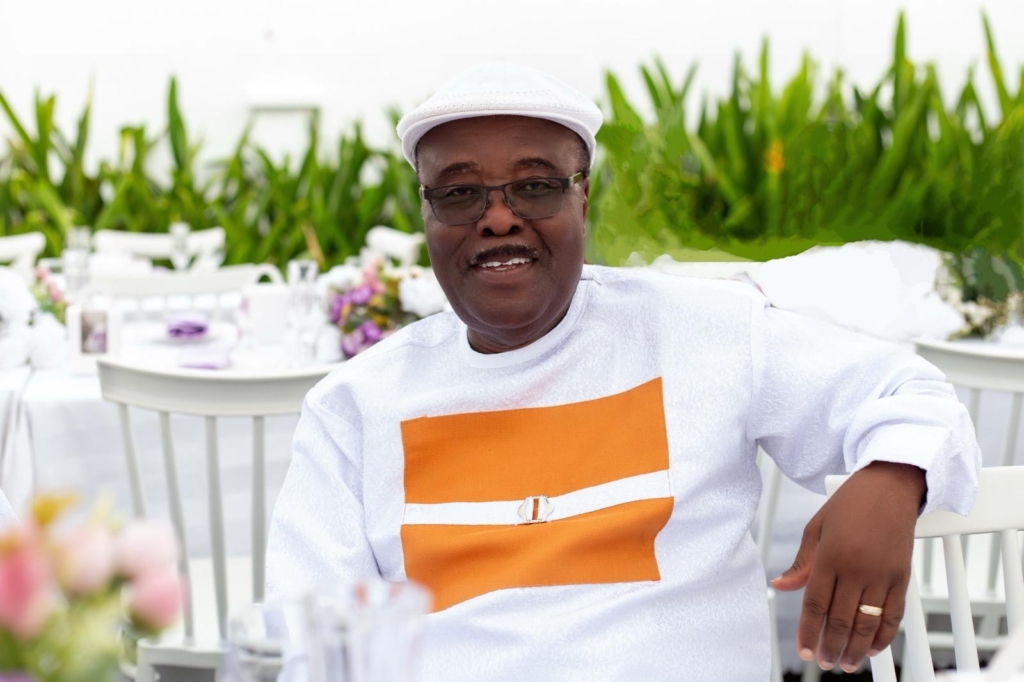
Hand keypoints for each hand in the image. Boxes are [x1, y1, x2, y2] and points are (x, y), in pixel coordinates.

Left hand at [770, 462, 925, 671]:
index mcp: (830, 555)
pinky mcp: (902, 576)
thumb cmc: (849, 503)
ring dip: (856, 647)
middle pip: (840, 618)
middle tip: (824, 663)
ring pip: (868, 622)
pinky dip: (884, 635)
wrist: (890, 486)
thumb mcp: (816, 527)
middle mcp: (856, 568)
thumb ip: (801, 563)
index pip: (815, 603)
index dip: (808, 631)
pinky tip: (872, 648)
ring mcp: (882, 574)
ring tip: (845, 663)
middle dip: (831, 645)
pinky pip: (893, 614)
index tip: (804, 650)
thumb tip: (780, 586)